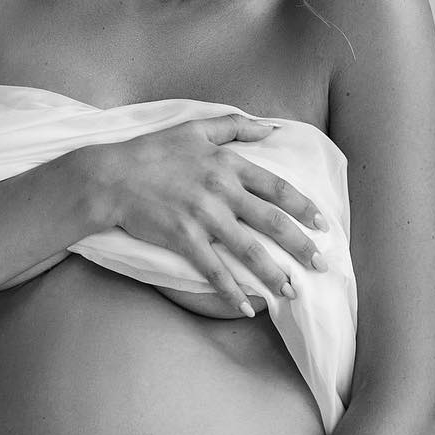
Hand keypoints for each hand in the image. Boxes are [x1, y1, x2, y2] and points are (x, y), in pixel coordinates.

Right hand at [84, 113, 329, 314]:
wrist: (111, 176)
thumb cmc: (152, 151)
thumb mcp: (195, 128)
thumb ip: (235, 126)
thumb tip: (271, 128)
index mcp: (228, 165)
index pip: (277, 188)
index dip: (303, 207)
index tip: (322, 224)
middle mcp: (221, 191)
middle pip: (271, 222)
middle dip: (301, 246)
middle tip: (322, 264)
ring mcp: (203, 217)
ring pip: (248, 250)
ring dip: (273, 274)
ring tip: (292, 291)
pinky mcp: (183, 238)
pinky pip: (214, 269)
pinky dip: (232, 291)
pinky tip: (246, 308)